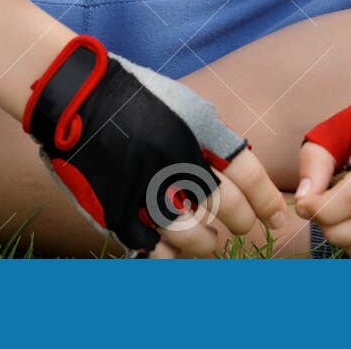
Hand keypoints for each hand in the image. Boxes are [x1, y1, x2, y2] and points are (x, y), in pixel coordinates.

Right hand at [23, 34, 287, 255]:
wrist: (74, 97)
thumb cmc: (131, 97)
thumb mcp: (181, 104)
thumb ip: (210, 137)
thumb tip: (237, 173)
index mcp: (198, 130)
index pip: (248, 175)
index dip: (267, 202)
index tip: (276, 218)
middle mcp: (178, 160)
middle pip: (227, 207)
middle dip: (241, 223)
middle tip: (242, 228)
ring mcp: (147, 188)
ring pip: (195, 235)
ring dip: (208, 244)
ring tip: (210, 243)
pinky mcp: (119, 210)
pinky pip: (154, 248)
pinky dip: (170, 254)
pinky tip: (175, 251)